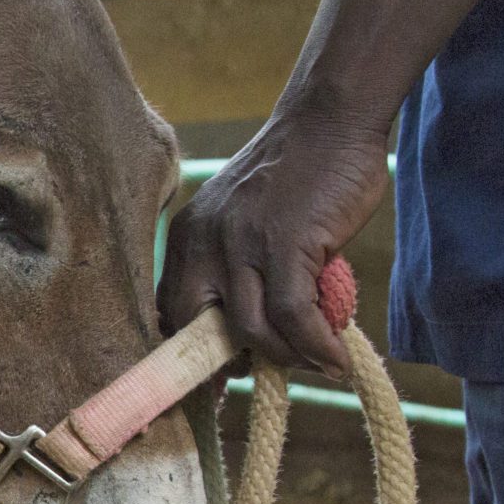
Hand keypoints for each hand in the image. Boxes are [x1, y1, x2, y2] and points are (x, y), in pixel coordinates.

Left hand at [160, 106, 388, 377]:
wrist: (329, 118)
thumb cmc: (296, 173)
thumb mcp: (243, 217)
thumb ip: (235, 265)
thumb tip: (247, 332)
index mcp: (187, 239)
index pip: (168, 313)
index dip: (185, 356)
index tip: (208, 386)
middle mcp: (204, 243)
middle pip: (199, 332)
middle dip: (228, 365)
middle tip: (264, 374)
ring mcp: (242, 245)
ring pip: (253, 331)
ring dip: (288, 358)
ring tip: (316, 360)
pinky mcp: (286, 246)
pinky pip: (295, 318)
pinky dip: (317, 347)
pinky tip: (336, 358)